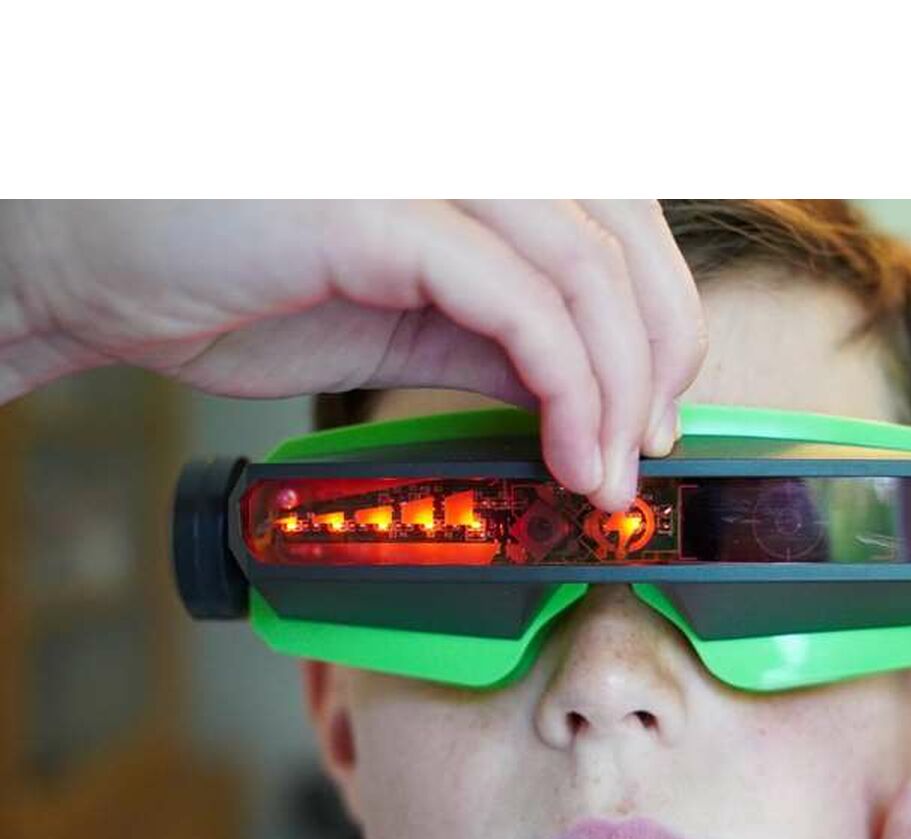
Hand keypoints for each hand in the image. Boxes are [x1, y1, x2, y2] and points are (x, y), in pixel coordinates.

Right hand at [0, 199, 705, 511]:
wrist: (90, 267)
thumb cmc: (233, 281)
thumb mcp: (403, 318)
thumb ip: (497, 339)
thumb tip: (580, 393)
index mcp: (476, 153)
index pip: (616, 218)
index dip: (661, 315)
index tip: (653, 413)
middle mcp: (464, 133)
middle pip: (625, 233)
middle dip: (659, 354)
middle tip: (646, 452)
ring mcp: (423, 158)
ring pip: (586, 270)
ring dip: (617, 389)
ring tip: (606, 475)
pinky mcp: (381, 206)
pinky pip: (519, 302)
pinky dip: (566, 386)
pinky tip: (567, 451)